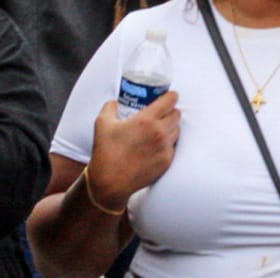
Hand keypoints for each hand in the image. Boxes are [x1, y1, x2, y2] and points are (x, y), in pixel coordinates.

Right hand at [86, 93, 179, 207]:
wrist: (110, 182)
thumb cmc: (105, 152)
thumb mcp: (102, 123)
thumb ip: (110, 107)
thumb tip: (115, 102)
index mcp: (146, 120)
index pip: (170, 101)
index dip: (171, 96)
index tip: (169, 96)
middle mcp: (159, 132)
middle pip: (177, 114)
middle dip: (170, 112)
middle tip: (161, 114)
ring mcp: (165, 148)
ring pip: (177, 130)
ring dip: (170, 127)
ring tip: (158, 130)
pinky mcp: (167, 161)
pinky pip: (173, 146)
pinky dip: (167, 144)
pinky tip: (156, 146)